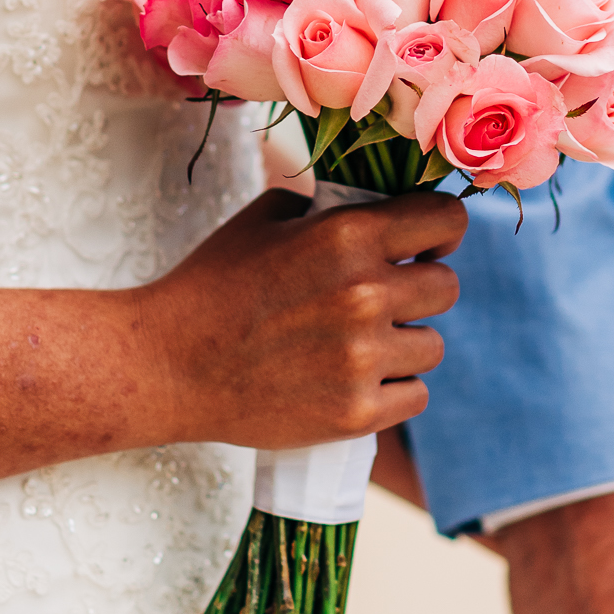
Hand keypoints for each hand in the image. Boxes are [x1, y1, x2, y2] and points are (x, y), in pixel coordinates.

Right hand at [142, 188, 464, 452]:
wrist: (166, 364)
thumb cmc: (214, 284)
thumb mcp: (269, 218)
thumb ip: (333, 206)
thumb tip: (385, 199)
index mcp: (348, 235)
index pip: (447, 219)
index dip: (440, 231)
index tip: (424, 245)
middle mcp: (365, 294)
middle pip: (447, 287)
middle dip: (419, 290)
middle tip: (382, 300)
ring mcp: (362, 359)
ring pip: (432, 346)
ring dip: (404, 344)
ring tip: (357, 344)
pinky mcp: (356, 414)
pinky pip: (415, 395)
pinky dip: (391, 391)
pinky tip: (353, 381)